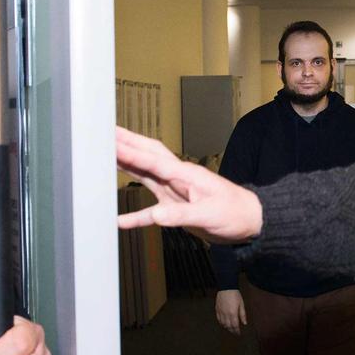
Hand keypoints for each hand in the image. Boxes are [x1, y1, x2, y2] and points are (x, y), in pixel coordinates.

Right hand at [116, 127, 262, 242]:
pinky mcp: (175, 207)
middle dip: (126, 143)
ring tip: (104, 155)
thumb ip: (181, 215)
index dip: (131, 152)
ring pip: (145, 173)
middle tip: (103, 132)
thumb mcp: (209, 215)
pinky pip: (150, 209)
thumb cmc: (236, 213)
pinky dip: (135, 214)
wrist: (250, 222)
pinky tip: (120, 220)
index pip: (153, 160)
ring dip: (126, 164)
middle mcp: (177, 178)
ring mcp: (175, 191)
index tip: (111, 142)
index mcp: (186, 174)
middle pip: (147, 155)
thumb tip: (156, 216)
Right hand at [215, 290, 246, 335]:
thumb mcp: (241, 304)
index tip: (239, 333)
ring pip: (223, 323)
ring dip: (227, 327)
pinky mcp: (217, 309)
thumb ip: (242, 315)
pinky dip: (221, 323)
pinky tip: (224, 324)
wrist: (226, 287)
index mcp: (233, 313)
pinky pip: (218, 319)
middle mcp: (226, 314)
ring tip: (230, 329)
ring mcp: (220, 312)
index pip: (235, 325)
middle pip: (228, 326)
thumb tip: (244, 323)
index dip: (237, 331)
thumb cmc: (235, 295)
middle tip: (235, 333)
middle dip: (232, 330)